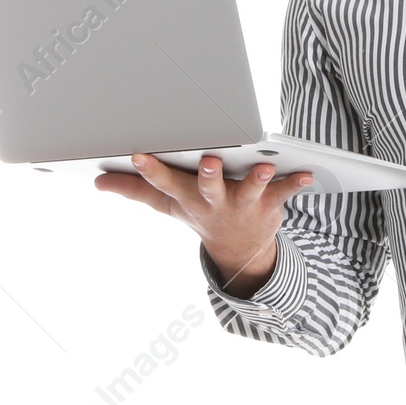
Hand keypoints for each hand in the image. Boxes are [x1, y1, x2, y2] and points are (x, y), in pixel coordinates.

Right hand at [95, 154, 312, 297]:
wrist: (238, 250)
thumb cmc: (200, 213)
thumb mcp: (167, 204)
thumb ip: (135, 190)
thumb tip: (99, 182)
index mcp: (187, 197)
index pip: (165, 183)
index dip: (152, 170)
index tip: (140, 154)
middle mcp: (214, 202)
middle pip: (209, 188)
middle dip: (209, 176)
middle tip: (211, 161)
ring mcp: (243, 204)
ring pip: (249, 190)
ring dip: (256, 179)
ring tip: (264, 166)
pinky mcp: (269, 204)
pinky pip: (284, 192)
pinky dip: (295, 183)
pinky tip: (306, 174)